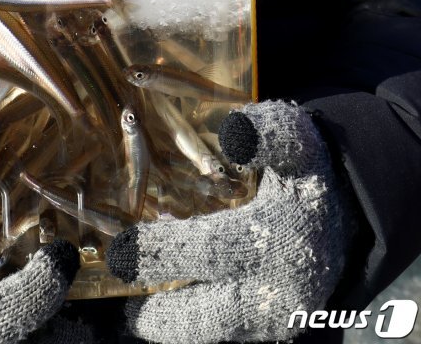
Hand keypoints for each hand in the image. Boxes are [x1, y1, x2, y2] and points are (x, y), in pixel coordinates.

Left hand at [106, 100, 354, 342]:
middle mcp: (280, 293)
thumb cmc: (305, 175)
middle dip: (158, 312)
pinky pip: (218, 336)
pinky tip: (150, 314)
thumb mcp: (297, 142)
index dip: (165, 252)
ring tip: (123, 317)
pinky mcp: (267, 334)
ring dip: (166, 324)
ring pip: (209, 333)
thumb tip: (235, 134)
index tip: (121, 252)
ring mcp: (274, 322)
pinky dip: (184, 327)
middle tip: (113, 297)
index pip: (213, 250)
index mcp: (285, 240)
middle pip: (206, 313)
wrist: (341, 219)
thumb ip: (271, 132)